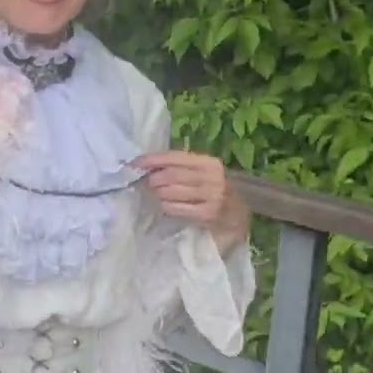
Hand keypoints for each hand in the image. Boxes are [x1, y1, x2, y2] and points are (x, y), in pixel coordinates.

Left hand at [133, 150, 250, 253]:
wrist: (239, 215)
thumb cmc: (214, 191)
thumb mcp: (201, 174)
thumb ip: (180, 168)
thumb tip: (148, 167)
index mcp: (208, 162)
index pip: (174, 157)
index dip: (152, 159)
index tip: (134, 164)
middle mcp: (211, 177)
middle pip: (171, 175)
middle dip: (153, 179)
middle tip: (145, 183)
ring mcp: (211, 196)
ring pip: (171, 191)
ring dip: (158, 193)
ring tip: (155, 194)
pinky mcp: (208, 214)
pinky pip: (177, 208)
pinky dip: (166, 206)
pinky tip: (165, 206)